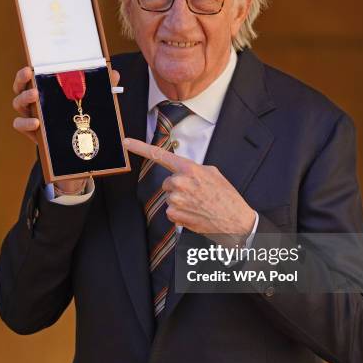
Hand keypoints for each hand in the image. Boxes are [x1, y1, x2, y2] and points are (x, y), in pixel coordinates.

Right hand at [12, 65, 119, 191]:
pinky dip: (25, 122)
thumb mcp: (90, 101)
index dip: (28, 71)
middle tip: (30, 75)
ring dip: (24, 98)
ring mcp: (30, 115)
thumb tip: (114, 73)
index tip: (31, 66)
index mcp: (45, 90)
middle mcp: (34, 101)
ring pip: (18, 104)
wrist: (74, 146)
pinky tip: (36, 122)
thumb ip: (102, 87)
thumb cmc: (78, 117)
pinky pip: (19, 124)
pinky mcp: (30, 131)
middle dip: (22, 80)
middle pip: (20, 87)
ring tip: (35, 95)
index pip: (31, 76)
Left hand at [123, 138, 255, 244]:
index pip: (161, 155)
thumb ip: (194, 170)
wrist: (236, 221)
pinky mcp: (174, 215)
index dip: (140, 148)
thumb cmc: (226, 197)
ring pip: (169, 198)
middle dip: (179, 188)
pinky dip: (180, 214)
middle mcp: (180, 182)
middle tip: (198, 195)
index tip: (126, 142)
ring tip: (199, 205)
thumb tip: (182, 172)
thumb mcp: (213, 174)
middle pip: (168, 183)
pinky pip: (170, 212)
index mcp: (190, 169)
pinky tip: (195, 214)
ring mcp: (176, 199)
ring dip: (180, 202)